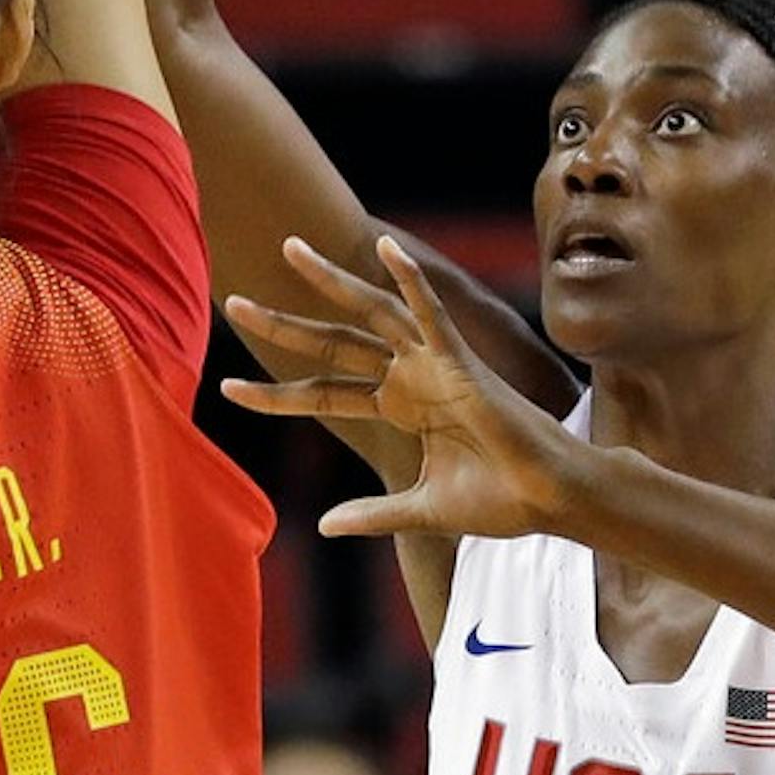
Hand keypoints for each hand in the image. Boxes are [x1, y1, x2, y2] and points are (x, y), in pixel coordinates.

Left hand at [221, 236, 578, 539]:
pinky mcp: (461, 362)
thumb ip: (372, 512)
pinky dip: (409, 281)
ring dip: (329, 283)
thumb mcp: (419, 509)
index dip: (275, 392)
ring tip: (290, 250)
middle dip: (284, 323)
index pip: (322, 393)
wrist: (547, 500)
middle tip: (234, 302)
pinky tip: (385, 249)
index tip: (227, 388)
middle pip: (333, 344)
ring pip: (370, 313)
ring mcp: (432, 364)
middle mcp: (409, 377)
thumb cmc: (499, 500)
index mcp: (398, 407)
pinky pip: (430, 314)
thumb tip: (322, 525)